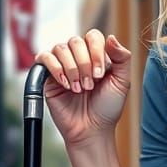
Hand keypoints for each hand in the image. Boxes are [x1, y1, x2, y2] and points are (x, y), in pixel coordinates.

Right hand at [32, 29, 133, 147]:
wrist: (91, 129)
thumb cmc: (107, 108)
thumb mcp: (122, 82)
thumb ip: (122, 58)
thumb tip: (111, 37)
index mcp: (97, 56)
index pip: (93, 36)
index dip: (96, 51)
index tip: (100, 75)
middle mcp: (78, 57)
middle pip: (75, 41)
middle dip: (84, 63)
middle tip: (90, 85)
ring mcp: (62, 65)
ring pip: (60, 48)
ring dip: (72, 69)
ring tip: (79, 89)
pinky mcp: (47, 76)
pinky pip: (44, 58)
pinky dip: (55, 69)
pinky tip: (66, 84)